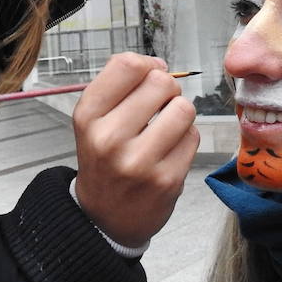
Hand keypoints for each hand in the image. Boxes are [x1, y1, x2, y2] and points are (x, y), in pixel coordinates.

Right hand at [72, 52, 198, 248]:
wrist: (104, 218)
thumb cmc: (104, 159)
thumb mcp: (93, 119)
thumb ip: (119, 86)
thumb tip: (161, 66)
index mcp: (88, 116)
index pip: (127, 65)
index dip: (147, 64)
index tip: (149, 75)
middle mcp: (109, 138)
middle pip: (161, 82)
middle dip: (167, 89)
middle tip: (158, 106)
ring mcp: (139, 162)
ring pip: (183, 108)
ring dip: (180, 113)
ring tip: (166, 128)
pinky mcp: (167, 180)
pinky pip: (193, 136)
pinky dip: (186, 138)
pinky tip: (169, 151)